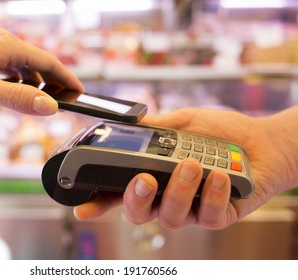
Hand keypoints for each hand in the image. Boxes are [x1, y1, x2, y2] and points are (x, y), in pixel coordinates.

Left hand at [0, 27, 82, 114]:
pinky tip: (16, 90)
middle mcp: (5, 42)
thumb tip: (49, 106)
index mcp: (9, 47)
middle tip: (61, 102)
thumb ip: (18, 99)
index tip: (79, 92)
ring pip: (26, 64)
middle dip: (53, 82)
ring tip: (39, 100)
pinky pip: (13, 65)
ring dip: (36, 82)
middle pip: (40, 62)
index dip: (67, 79)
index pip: (49, 62)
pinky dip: (21, 79)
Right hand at [74, 107, 297, 229]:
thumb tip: (131, 125)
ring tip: (193, 164)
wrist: (261, 142)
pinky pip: (209, 216)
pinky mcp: (218, 216)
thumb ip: (156, 128)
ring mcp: (192, 210)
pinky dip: (213, 194)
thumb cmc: (220, 132)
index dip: (100, 203)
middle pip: (139, 214)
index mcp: (153, 177)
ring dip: (179, 190)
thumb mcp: (183, 123)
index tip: (84, 208)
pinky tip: (219, 175)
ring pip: (172, 217)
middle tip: (145, 178)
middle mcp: (168, 198)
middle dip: (137, 199)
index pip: (120, 194)